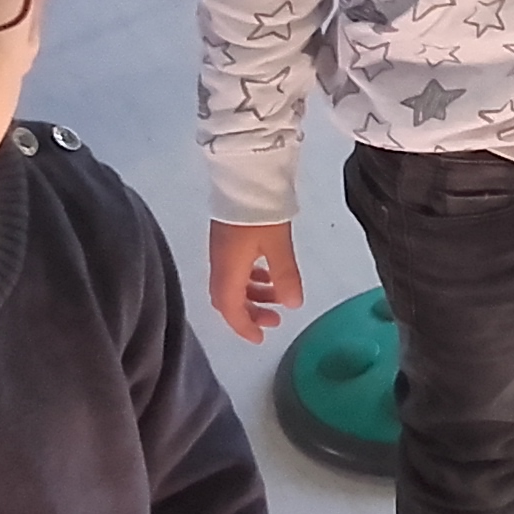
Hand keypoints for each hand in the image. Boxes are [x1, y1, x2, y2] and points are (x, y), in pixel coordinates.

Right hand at [207, 221, 303, 344]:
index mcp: (228, 269)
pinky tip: (269, 273)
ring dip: (254, 294)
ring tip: (278, 296)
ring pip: (233, 284)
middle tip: (274, 320)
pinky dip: (251, 278)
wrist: (243, 175)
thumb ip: (285, 276)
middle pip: (227, 299)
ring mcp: (221, 251)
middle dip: (249, 313)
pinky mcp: (226, 239)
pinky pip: (235, 269)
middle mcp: (220, 263)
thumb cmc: (260, 212)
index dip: (244, 327)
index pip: (230, 309)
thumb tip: (293, 305)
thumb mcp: (278, 245)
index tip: (261, 338)